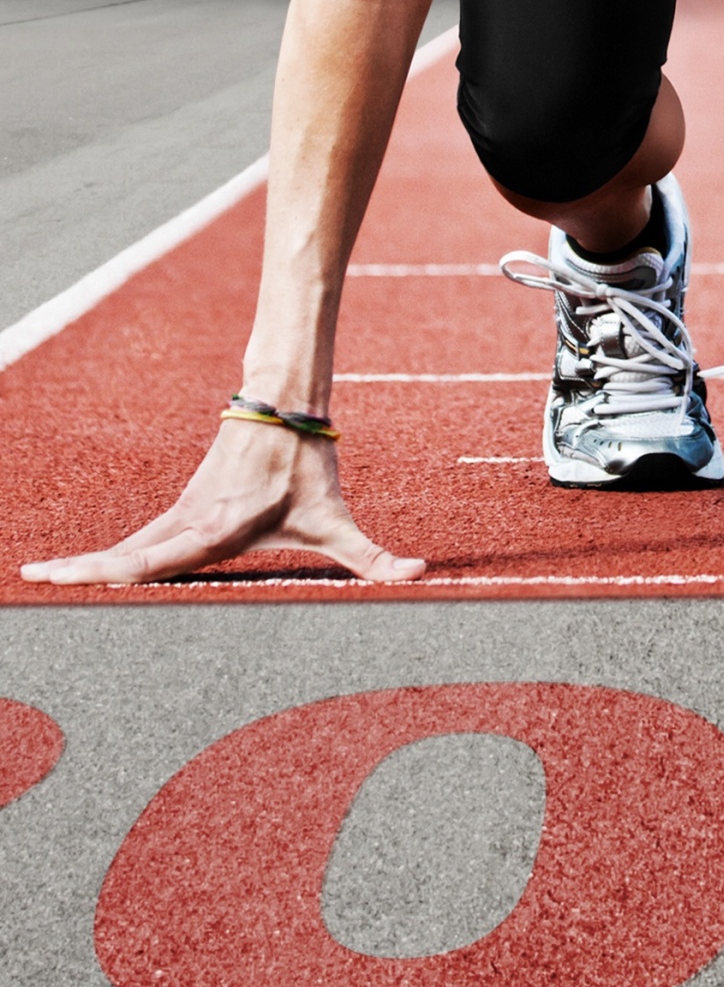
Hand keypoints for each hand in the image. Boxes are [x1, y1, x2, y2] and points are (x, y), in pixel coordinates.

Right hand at [20, 416, 426, 587]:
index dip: (112, 570)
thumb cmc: (308, 468)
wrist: (286, 407)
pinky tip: (78, 573)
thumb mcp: (339, 520)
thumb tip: (421, 575)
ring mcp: (179, 516)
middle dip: (79, 571)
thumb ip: (376, 558)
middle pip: (124, 554)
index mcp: (214, 527)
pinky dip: (105, 559)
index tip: (73, 577)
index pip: (155, 557)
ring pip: (125, 547)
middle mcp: (188, 522)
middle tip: (34, 579)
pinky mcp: (179, 513)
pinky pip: (135, 543)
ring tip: (39, 576)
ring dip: (84, 564)